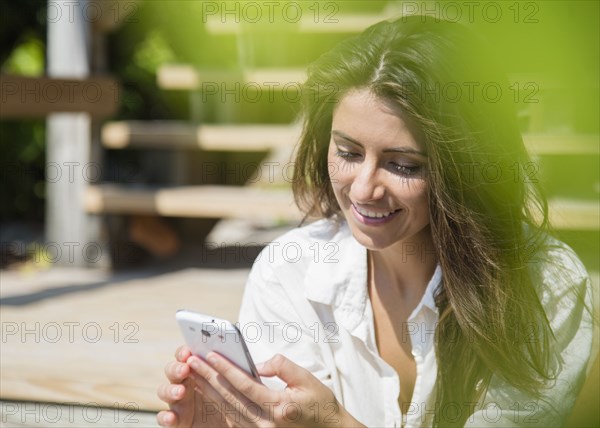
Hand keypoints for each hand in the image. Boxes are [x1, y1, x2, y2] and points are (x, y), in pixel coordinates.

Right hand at [156, 346, 229, 426]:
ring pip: (164, 391)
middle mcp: (184, 383)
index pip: (184, 356)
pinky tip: (171, 417)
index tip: (188, 352)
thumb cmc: (232, 400)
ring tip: (181, 392)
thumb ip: (233, 370)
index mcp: (196, 370)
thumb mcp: (234, 384)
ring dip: (170, 390)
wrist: (228, 423)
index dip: (183, 352)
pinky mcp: (177, 420)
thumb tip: (250, 357)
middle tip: (185, 369)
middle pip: (172, 370)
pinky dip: (165, 417)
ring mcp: (178, 402)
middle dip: (176, 368)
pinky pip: (164, 418)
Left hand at [187, 352, 364, 426]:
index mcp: (279, 407)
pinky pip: (233, 420)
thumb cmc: (321, 404)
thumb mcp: (308, 379)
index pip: (245, 385)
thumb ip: (283, 367)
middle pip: (230, 398)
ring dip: (209, 391)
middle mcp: (267, 423)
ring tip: (194, 375)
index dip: (225, 369)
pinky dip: (219, 405)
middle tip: (192, 362)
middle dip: (209, 378)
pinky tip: (209, 393)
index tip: (210, 355)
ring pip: (227, 410)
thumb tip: (260, 364)